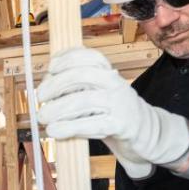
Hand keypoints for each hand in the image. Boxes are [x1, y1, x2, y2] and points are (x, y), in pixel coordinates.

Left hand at [37, 47, 188, 167]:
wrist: (148, 133)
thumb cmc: (114, 113)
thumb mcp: (99, 94)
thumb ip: (78, 88)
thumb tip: (46, 87)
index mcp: (109, 73)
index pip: (89, 56)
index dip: (68, 58)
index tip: (51, 68)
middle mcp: (115, 84)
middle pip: (82, 75)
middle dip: (56, 84)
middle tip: (40, 97)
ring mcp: (119, 104)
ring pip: (84, 101)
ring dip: (58, 109)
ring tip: (43, 117)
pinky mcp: (121, 125)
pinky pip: (91, 124)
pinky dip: (69, 127)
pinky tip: (55, 131)